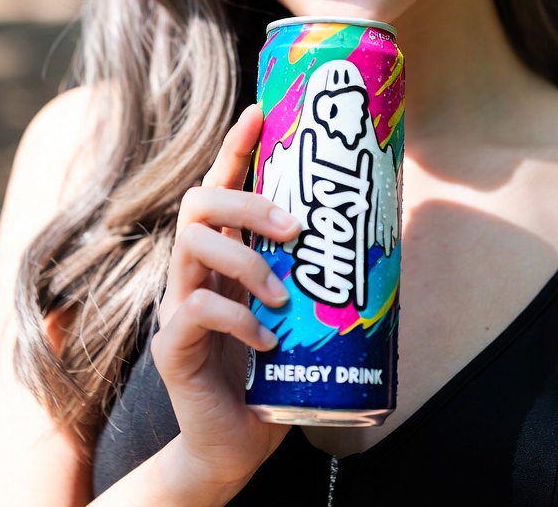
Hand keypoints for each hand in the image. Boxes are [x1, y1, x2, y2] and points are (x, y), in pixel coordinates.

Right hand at [151, 104, 300, 498]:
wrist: (235, 445)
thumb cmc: (273, 373)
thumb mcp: (302, 315)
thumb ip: (320, 277)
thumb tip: (384, 237)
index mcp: (226, 254)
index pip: (223, 185)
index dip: (237, 146)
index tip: (260, 111)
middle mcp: (196, 270)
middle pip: (199, 202)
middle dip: (248, 201)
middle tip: (295, 228)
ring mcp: (178, 305)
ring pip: (191, 247)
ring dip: (247, 261)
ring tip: (284, 296)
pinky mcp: (172, 346)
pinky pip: (195, 311)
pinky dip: (240, 319)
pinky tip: (268, 340)